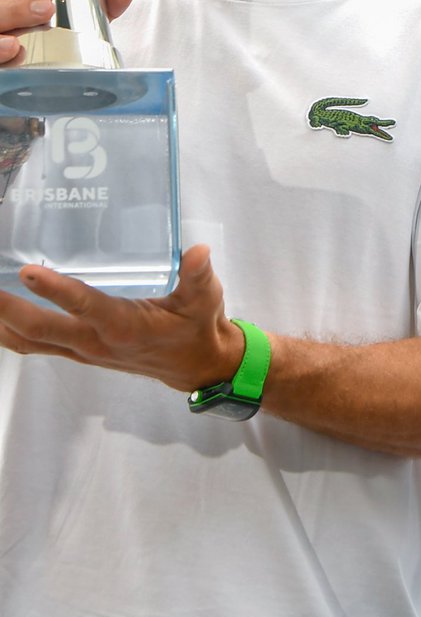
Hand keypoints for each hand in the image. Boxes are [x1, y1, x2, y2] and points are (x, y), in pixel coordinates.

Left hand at [0, 245, 243, 391]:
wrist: (196, 365)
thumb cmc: (198, 327)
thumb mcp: (205, 298)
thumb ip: (198, 275)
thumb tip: (198, 251)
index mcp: (125, 327)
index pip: (85, 307)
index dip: (56, 290)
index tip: (29, 272)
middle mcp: (97, 342)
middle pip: (41, 330)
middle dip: (7, 310)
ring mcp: (85, 350)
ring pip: (31, 340)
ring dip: (3, 322)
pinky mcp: (81, 351)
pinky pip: (36, 344)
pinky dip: (11, 332)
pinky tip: (0, 315)